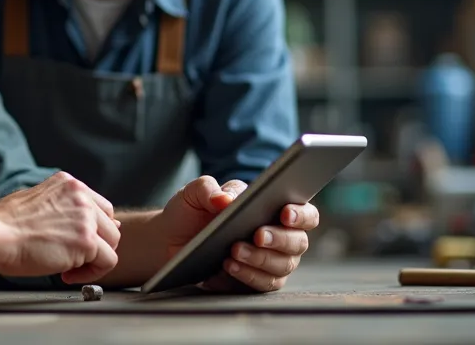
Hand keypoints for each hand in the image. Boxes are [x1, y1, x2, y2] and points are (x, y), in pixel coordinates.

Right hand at [0, 171, 121, 284]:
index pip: (99, 207)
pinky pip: (107, 262)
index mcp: (69, 185)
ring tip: (69, 267)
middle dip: (95, 245)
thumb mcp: (37, 204)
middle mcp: (81, 197)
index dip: (92, 229)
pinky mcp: (87, 241)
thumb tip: (84, 226)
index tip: (77, 243)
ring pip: (112, 243)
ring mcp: (86, 218)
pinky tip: (68, 274)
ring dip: (93, 259)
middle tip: (72, 257)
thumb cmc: (4, 225)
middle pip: (109, 225)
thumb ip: (63, 210)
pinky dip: (92, 273)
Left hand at [158, 176, 318, 292]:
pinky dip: (247, 276)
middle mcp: (279, 237)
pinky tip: (229, 267)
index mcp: (273, 209)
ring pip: (282, 266)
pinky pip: (262, 284)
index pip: (304, 214)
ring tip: (234, 251)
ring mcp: (270, 262)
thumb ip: (208, 189)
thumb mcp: (194, 193)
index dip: (301, 215)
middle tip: (258, 235)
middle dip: (280, 239)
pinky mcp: (255, 282)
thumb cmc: (191, 212)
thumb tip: (225, 200)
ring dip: (260, 259)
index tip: (285, 213)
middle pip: (298, 243)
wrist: (170, 240)